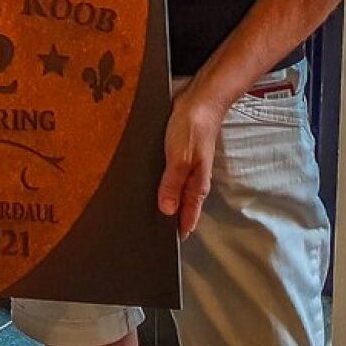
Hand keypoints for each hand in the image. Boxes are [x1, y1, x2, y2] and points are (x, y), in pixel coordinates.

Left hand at [157, 90, 225, 238]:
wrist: (199, 99)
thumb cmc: (192, 127)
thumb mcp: (180, 157)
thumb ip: (172, 183)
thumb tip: (166, 211)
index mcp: (196, 183)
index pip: (189, 213)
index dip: (180, 228)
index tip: (166, 246)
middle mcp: (192, 177)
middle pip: (182, 204)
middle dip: (170, 218)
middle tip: (151, 233)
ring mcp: (185, 165)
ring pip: (175, 190)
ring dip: (164, 201)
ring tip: (146, 213)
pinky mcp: (177, 154)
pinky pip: (168, 175)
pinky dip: (160, 183)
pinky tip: (147, 184)